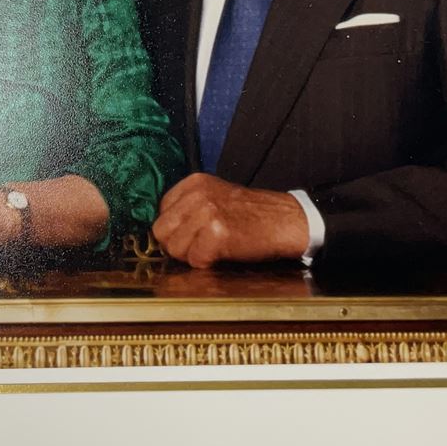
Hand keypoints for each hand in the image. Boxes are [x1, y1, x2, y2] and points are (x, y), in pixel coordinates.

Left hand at [151, 172, 309, 267]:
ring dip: (191, 256)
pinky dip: (206, 263)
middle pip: (161, 230)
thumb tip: (163, 232)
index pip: (161, 212)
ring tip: (213, 248)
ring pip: (174, 248)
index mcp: (194, 182)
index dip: (174, 229)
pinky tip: (223, 253)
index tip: (191, 235)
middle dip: (176, 245)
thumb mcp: (216, 197)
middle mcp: (198, 194)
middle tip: (199, 247)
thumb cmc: (252, 214)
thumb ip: (188, 208)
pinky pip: (195, 259)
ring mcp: (207, 212)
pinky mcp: (218, 233)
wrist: (286, 221)